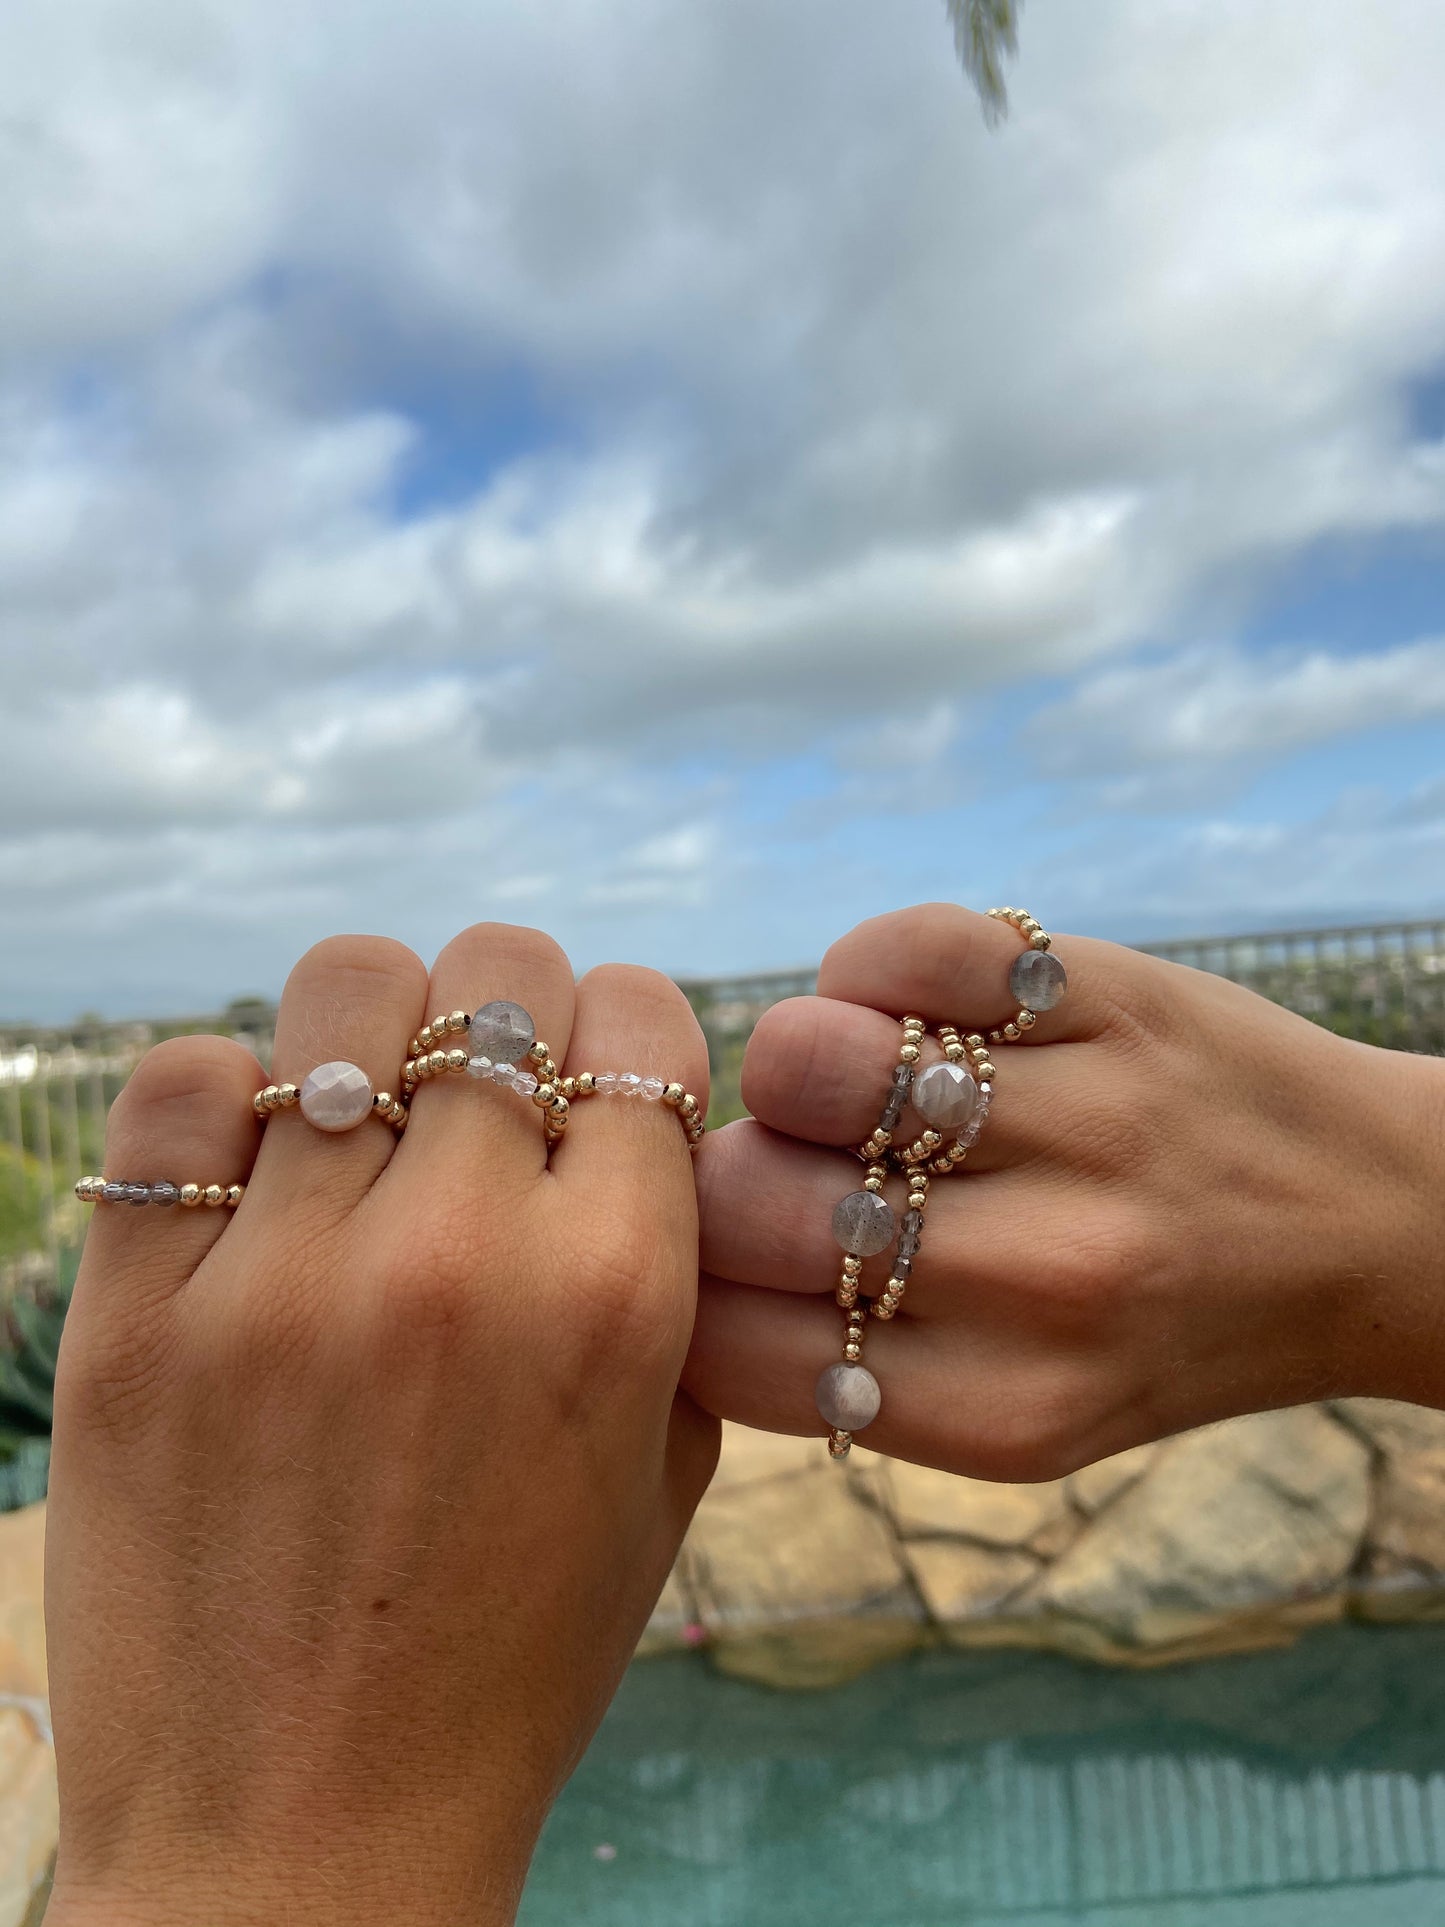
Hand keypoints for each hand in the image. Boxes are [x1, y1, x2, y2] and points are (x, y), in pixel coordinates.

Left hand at [45, 926, 714, 1926]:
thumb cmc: (509, 1655)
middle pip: (500, 973)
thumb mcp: (664, 1476)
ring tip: (359, 1117)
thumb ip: (674, 1283)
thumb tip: (633, 1126)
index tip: (592, 1082)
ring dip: (371, 1028)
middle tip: (477, 1102)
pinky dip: (224, 1093)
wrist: (303, 1832)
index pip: (641, 1020)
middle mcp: (462, 1260)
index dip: (626, 1034)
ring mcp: (287, 1280)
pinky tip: (251, 1172)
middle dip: (508, 1016)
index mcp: (619, 1297)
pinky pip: (182, 1083)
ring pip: (344, 988)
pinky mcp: (140, 1316)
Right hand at [686, 903, 1444, 1478]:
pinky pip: (902, 946)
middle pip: (748, 1204)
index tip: (705, 1258)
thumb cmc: (1164, 1326)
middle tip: (776, 1166)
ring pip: (809, 1061)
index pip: (728, 1348)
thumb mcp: (1025, 1413)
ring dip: (791, 1066)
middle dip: (723, 1176)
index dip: (683, 1286)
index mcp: (1002, 1413)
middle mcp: (1048, 1278)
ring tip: (843, 1086)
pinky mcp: (1114, 995)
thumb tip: (675, 1270)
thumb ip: (858, 1372)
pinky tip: (905, 1009)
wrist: (1370, 1224)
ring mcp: (1088, 1124)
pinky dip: (865, 968)